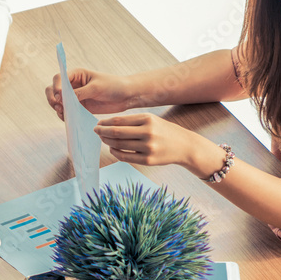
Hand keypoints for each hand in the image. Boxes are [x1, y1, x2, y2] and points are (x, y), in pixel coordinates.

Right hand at [46, 68, 134, 118]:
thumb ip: (80, 93)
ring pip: (57, 102)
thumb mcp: (96, 88)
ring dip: (57, 108)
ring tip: (63, 114)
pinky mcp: (79, 107)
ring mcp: (75, 96)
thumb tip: (64, 100)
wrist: (126, 96)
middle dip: (52, 98)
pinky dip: (64, 115)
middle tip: (58, 107)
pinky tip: (67, 118)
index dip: (56, 87)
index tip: (59, 97)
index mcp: (76, 74)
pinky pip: (66, 111)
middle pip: (53, 89)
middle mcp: (73, 84)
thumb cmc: (113, 86)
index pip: (59, 78)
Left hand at [94, 113, 212, 172]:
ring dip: (107, 142)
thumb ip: (132, 121)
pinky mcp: (147, 160)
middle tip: (95, 131)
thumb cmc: (164, 131)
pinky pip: (124, 157)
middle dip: (102, 132)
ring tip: (103, 139)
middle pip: (116, 132)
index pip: (119, 120)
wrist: (184, 146)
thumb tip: (108, 124)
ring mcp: (148, 147)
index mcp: (147, 119)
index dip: (105, 122)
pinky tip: (112, 149)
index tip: (98, 123)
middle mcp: (148, 132)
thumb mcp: (151, 120)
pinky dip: (115, 152)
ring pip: (118, 145)